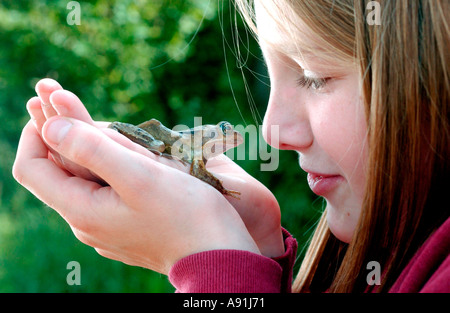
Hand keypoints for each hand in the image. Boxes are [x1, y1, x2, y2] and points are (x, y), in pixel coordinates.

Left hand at [14, 79, 283, 274]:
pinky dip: (107, 167)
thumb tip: (51, 126)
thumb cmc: (186, 214)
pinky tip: (127, 156)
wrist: (219, 255)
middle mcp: (87, 223)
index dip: (34, 132)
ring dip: (89, 149)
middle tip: (68, 99)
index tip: (52, 105)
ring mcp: (108, 228)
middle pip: (59, 172)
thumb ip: (92, 150)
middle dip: (63, 134)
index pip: (30, 168)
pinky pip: (106, 192)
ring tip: (105, 126)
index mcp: (82, 210)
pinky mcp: (127, 227)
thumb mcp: (139, 175)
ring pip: (85, 181)